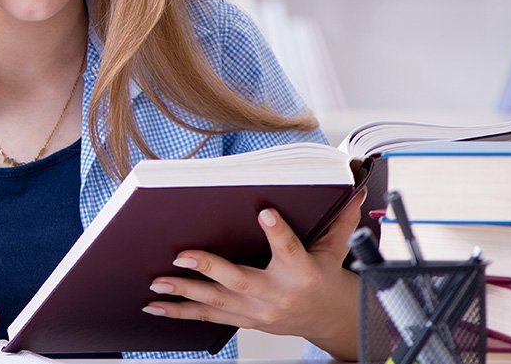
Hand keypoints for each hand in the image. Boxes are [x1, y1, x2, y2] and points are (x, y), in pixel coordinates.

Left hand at [142, 188, 365, 358]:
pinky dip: (181, 313)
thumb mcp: (335, 248)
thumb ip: (341, 219)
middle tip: (181, 255)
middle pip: (241, 281)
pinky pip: (209, 317)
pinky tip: (156, 307)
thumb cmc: (325, 277)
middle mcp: (277, 294)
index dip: (278, 231)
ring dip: (184, 292)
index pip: (290, 249)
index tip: (264, 212)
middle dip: (209, 268)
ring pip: (217, 302)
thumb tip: (354, 189)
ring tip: (157, 283)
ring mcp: (258, 311)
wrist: (329, 318)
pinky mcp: (245, 320)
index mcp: (302, 272)